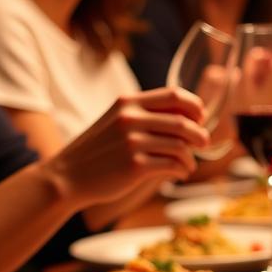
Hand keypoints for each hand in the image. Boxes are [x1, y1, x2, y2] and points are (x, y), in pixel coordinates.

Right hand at [43, 88, 209, 207]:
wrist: (67, 177)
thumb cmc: (98, 150)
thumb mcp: (116, 120)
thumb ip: (144, 115)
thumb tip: (186, 117)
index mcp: (128, 102)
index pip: (175, 95)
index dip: (195, 106)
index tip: (200, 118)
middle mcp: (131, 118)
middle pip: (183, 122)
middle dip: (200, 135)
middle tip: (203, 143)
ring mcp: (133, 142)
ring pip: (181, 146)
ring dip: (191, 157)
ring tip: (189, 165)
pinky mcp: (135, 165)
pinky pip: (173, 165)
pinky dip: (182, 170)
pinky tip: (180, 173)